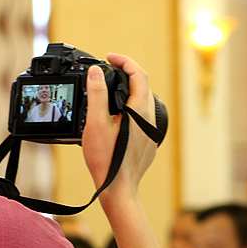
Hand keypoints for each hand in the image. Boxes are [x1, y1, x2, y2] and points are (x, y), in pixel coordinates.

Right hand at [80, 53, 158, 204]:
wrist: (118, 190)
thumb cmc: (106, 159)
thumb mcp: (95, 123)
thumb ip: (97, 94)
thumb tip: (96, 72)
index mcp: (140, 110)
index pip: (138, 74)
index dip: (124, 61)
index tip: (110, 57)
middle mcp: (150, 119)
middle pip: (143, 86)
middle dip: (127, 74)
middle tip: (108, 71)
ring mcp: (151, 132)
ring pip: (144, 103)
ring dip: (129, 92)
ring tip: (110, 91)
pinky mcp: (149, 143)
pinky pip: (143, 118)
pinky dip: (131, 109)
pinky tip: (117, 117)